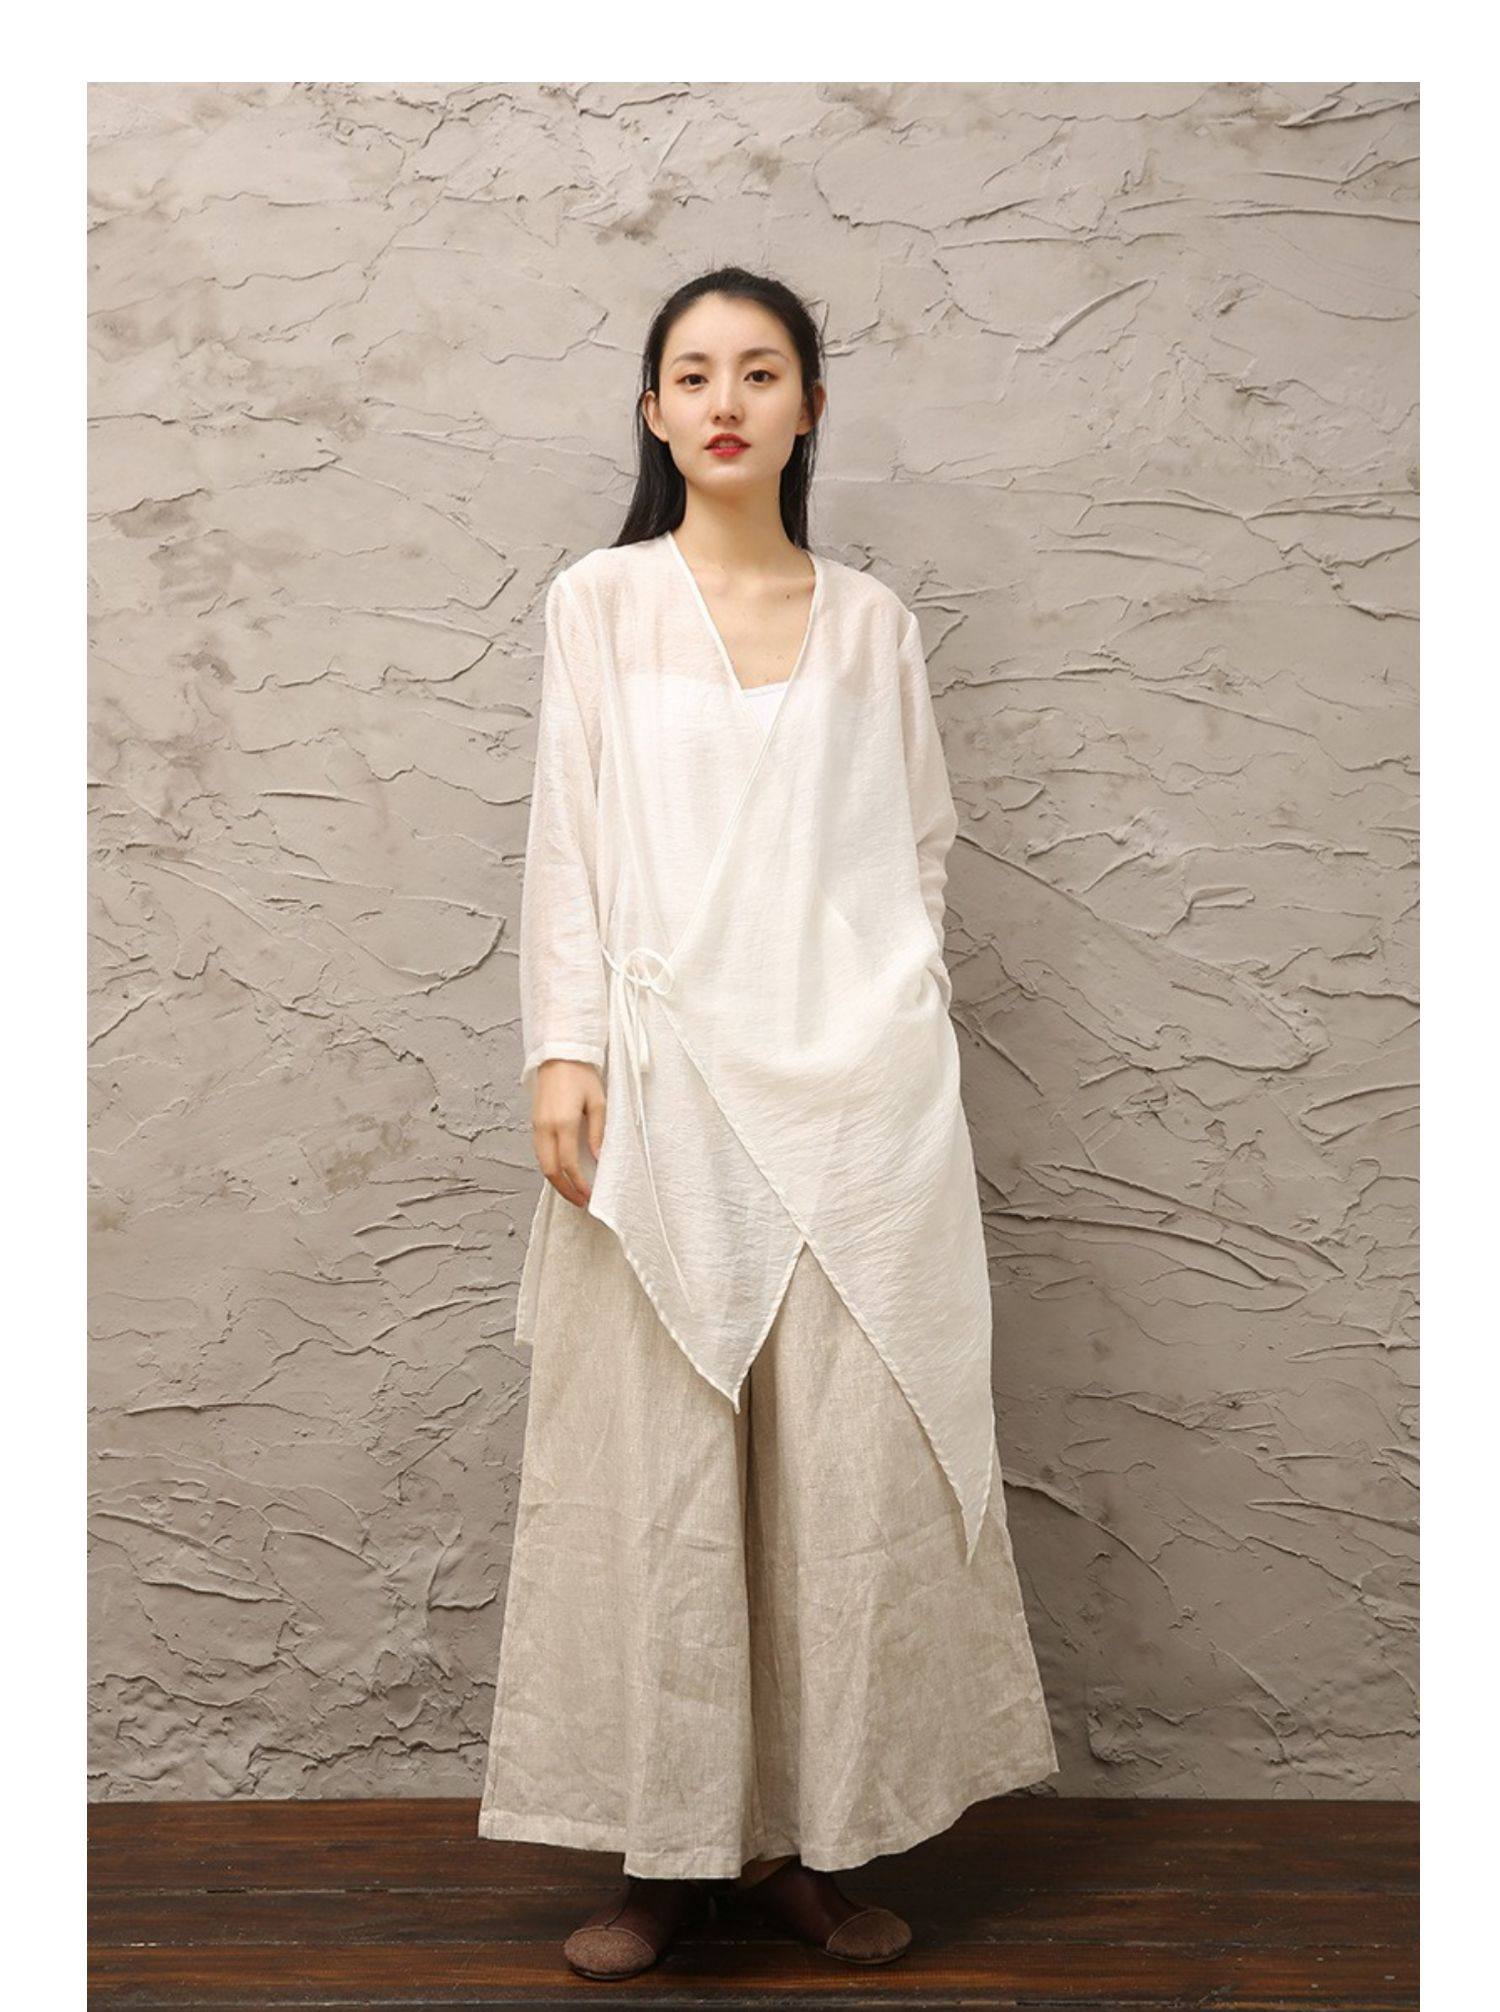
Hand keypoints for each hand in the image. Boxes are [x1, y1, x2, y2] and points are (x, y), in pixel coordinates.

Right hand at [532, 1059, 605, 1207]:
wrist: (559, 1055)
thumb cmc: (582, 1075)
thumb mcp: (598, 1103)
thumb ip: (598, 1133)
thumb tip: (598, 1158)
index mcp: (563, 1122)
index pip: (568, 1164)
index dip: (577, 1184)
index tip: (588, 1196)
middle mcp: (545, 1127)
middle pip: (549, 1170)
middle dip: (564, 1189)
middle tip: (579, 1201)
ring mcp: (537, 1125)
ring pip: (541, 1163)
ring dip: (555, 1180)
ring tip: (572, 1190)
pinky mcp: (534, 1123)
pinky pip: (539, 1152)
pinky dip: (549, 1166)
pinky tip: (562, 1171)